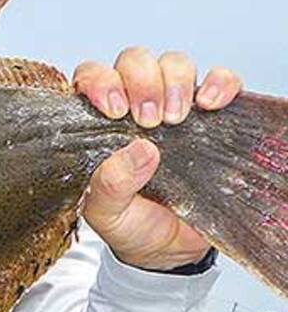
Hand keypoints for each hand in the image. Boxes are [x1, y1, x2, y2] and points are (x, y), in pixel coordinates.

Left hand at [72, 48, 242, 269]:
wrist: (170, 249)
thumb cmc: (130, 223)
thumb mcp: (108, 212)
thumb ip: (110, 184)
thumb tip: (138, 150)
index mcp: (97, 123)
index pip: (91, 77)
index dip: (99, 81)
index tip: (113, 109)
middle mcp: (132, 106)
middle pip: (133, 62)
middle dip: (140, 82)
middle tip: (148, 120)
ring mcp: (172, 107)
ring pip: (173, 63)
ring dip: (175, 82)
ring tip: (177, 120)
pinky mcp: (210, 116)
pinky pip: (219, 81)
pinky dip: (219, 83)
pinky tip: (211, 104)